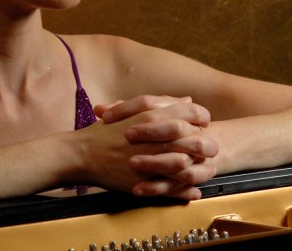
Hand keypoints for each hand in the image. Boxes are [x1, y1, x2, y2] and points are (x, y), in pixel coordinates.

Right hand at [87, 96, 218, 198]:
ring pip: (189, 166)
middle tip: (209, 150)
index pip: (193, 114)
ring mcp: (150, 161)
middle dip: (208, 146)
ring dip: (201, 170)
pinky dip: (187, 191)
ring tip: (204, 171)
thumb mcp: (134, 109)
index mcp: (153, 116)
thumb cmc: (107, 130)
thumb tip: (188, 101)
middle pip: (197, 141)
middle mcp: (155, 137)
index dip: (204, 120)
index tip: (203, 126)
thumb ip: (163, 104)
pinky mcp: (145, 182)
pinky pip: (174, 189)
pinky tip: (192, 190)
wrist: (83, 153)